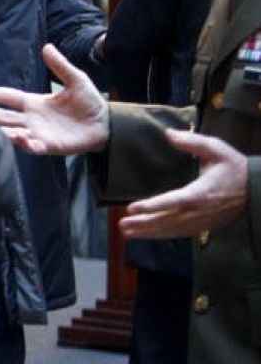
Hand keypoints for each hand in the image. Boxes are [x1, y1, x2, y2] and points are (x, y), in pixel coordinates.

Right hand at [0, 44, 109, 155]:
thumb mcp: (76, 80)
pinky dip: (26, 145)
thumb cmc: (89, 101)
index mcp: (34, 102)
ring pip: (13, 133)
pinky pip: (33, 147)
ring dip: (3, 131)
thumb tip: (47, 46)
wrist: (106, 123)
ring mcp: (39, 133)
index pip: (7, 97)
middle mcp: (31, 118)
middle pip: (3, 116)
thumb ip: (60, 66)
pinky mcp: (49, 146)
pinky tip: (21, 140)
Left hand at [119, 130, 248, 238]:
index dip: (153, 206)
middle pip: (168, 219)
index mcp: (201, 192)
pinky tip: (145, 235)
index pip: (174, 201)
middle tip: (122, 224)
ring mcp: (201, 220)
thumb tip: (168, 133)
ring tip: (126, 232)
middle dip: (144, 223)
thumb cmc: (234, 167)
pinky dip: (161, 235)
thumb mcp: (216, 149)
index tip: (133, 208)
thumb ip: (192, 142)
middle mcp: (199, 211)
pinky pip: (179, 233)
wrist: (256, 190)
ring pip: (171, 229)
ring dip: (148, 232)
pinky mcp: (203, 226)